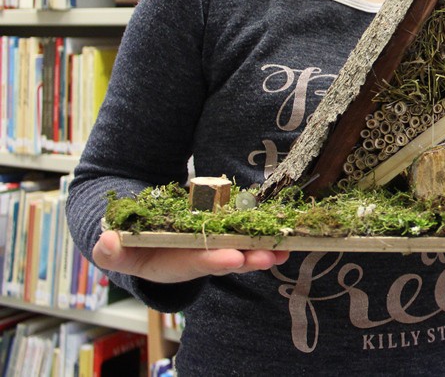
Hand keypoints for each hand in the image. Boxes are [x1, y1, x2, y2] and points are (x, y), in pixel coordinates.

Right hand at [93, 229, 289, 283]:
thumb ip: (111, 251)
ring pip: (240, 250)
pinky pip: (245, 233)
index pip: (195, 264)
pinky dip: (263, 234)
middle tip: (269, 256)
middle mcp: (196, 259)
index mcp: (171, 265)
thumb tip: (107, 242)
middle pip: (225, 260)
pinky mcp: (221, 232)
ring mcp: (212, 247)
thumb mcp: (115, 251)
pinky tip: (284, 235)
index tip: (232, 259)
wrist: (136, 237)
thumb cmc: (128, 247)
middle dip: (248, 259)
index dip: (213, 261)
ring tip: (283, 249)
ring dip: (262, 250)